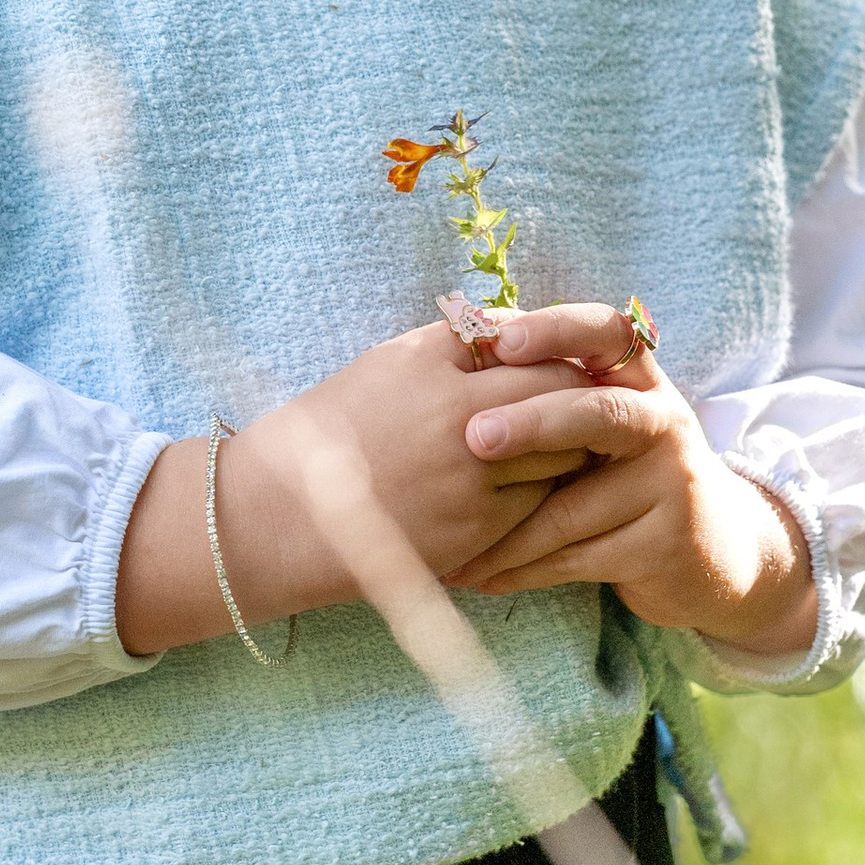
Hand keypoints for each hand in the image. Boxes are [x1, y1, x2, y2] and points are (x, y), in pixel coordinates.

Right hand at [114, 320, 591, 658]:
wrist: (283, 514)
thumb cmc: (337, 426)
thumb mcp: (393, 362)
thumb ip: (462, 343)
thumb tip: (527, 331)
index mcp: (438, 373)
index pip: (539, 354)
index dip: (560, 359)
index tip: (565, 365)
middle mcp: (461, 424)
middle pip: (561, 403)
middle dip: (575, 403)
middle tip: (581, 405)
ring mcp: (472, 483)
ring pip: (560, 458)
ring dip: (566, 451)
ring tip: (560, 447)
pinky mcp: (475, 533)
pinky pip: (538, 506)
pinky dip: (541, 496)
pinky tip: (526, 489)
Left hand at [448, 301, 819, 660]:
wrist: (715, 552)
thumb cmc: (628, 475)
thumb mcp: (604, 424)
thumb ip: (554, 393)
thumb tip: (457, 346)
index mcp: (641, 381)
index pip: (607, 333)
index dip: (556, 329)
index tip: (501, 340)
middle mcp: (664, 423)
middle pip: (599, 413)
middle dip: (532, 423)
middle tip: (473, 436)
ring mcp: (672, 486)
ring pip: (572, 508)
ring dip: (502, 532)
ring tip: (446, 546)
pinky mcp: (665, 546)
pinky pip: (578, 559)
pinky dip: (521, 570)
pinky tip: (478, 577)